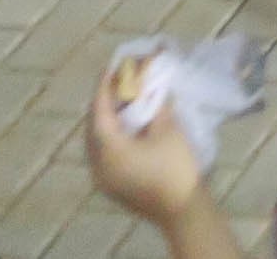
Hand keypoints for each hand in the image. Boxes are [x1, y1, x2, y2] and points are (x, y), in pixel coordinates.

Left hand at [83, 88, 208, 225]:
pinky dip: (112, 136)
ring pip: (97, 141)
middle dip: (104, 102)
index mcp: (108, 149)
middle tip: (119, 82)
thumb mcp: (168, 130)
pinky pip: (104, 153)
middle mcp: (97, 163)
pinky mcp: (112, 185)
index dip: (105, 87)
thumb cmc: (175, 168)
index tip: (112, 66)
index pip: (100, 111)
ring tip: (123, 102)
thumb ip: (157, 105)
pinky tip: (127, 128)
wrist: (182, 210)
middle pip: (94, 126)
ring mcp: (103, 177)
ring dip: (108, 120)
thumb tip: (155, 88)